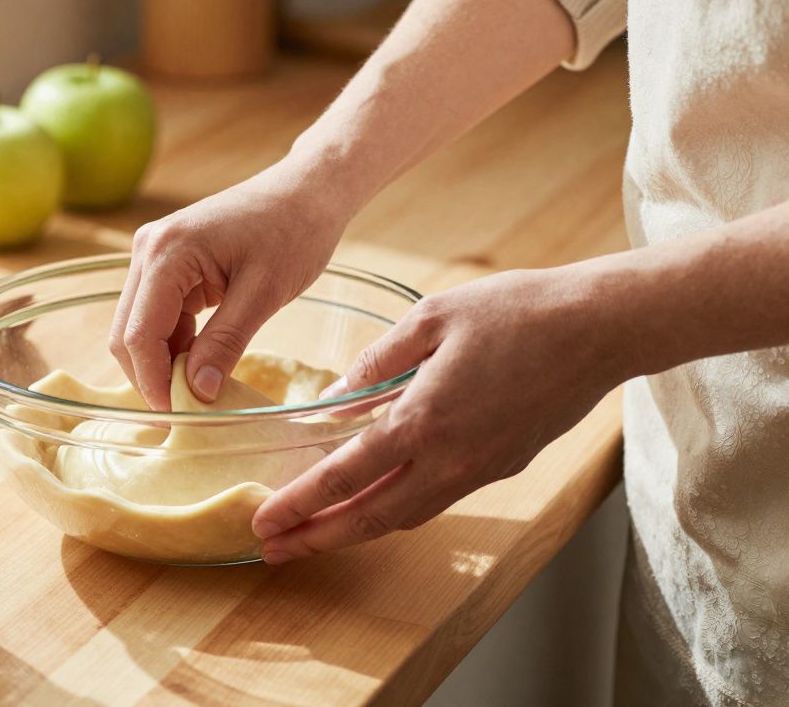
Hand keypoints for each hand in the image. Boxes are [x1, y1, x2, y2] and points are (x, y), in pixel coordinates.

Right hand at [110, 160, 348, 409]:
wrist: (307, 191)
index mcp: (167, 253)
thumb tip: (196, 393)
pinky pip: (158, 317)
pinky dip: (176, 346)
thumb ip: (225, 343)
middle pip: (127, 334)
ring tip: (199, 393)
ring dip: (164, 364)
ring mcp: (154, 256)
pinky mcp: (168, 265)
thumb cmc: (294, 231)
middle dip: (152, 378)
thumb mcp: (264, 293)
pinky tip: (204, 363)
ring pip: (139, 329)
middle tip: (187, 415)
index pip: (140, 334)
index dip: (153, 383)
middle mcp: (148, 250)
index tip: (181, 419)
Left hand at [252, 265, 630, 562]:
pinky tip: (374, 501)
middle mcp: (451, 459)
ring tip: (314, 534)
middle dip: (316, 538)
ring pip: (405, 516)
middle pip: (370, 517)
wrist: (600, 327)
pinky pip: (436, 499)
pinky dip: (396, 509)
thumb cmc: (516, 310)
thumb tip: (334, 400)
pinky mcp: (502, 467)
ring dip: (355, 529)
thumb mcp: (430, 317)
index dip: (298, 503)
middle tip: (272, 551)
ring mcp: (480, 469)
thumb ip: (376, 363)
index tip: (262, 522)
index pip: (344, 476)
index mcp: (424, 420)